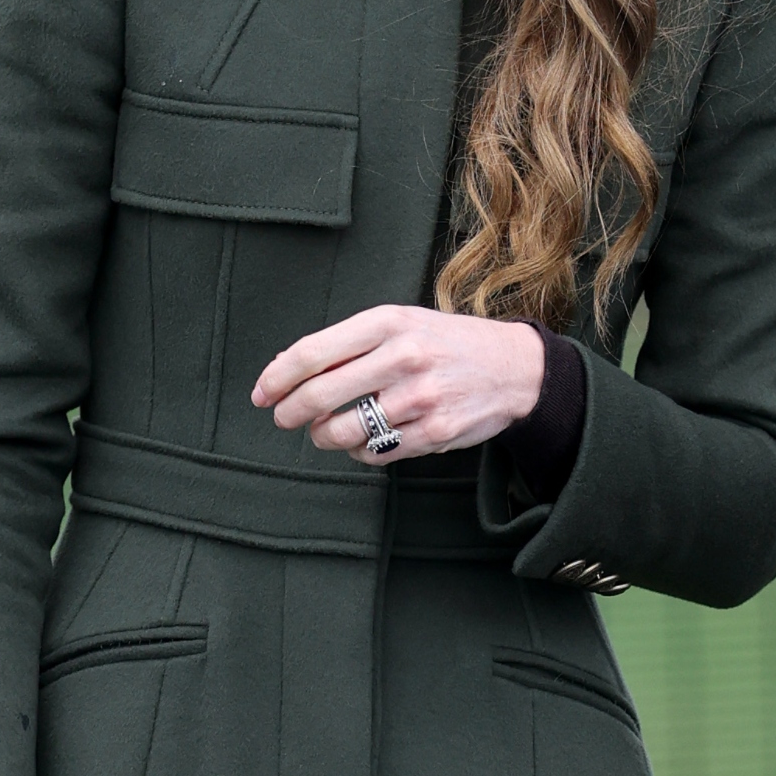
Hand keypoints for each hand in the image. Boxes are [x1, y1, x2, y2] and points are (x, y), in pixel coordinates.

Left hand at [253, 306, 546, 460]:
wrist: (514, 367)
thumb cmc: (445, 343)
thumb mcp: (400, 324)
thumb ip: (348, 343)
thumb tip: (286, 370)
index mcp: (387, 322)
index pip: (312, 353)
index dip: (277, 378)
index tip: (261, 394)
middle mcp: (403, 357)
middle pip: (320, 395)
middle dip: (291, 413)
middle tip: (284, 418)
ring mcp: (419, 397)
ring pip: (344, 431)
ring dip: (324, 437)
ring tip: (326, 432)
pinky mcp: (434, 432)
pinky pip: (375, 453)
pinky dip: (359, 452)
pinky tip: (364, 440)